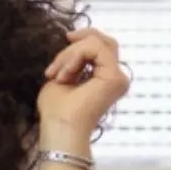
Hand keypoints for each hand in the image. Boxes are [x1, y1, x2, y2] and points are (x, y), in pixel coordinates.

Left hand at [37, 28, 129, 150]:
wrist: (59, 129)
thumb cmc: (57, 110)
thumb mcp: (62, 77)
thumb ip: (72, 60)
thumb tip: (74, 40)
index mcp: (105, 78)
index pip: (99, 47)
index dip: (75, 48)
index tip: (53, 68)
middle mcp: (116, 77)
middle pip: (103, 41)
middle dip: (75, 46)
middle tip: (55, 67)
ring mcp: (117, 77)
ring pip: (97, 42)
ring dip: (70, 54)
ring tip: (58, 75)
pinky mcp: (114, 76)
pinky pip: (95, 49)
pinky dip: (75, 56)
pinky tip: (65, 76)